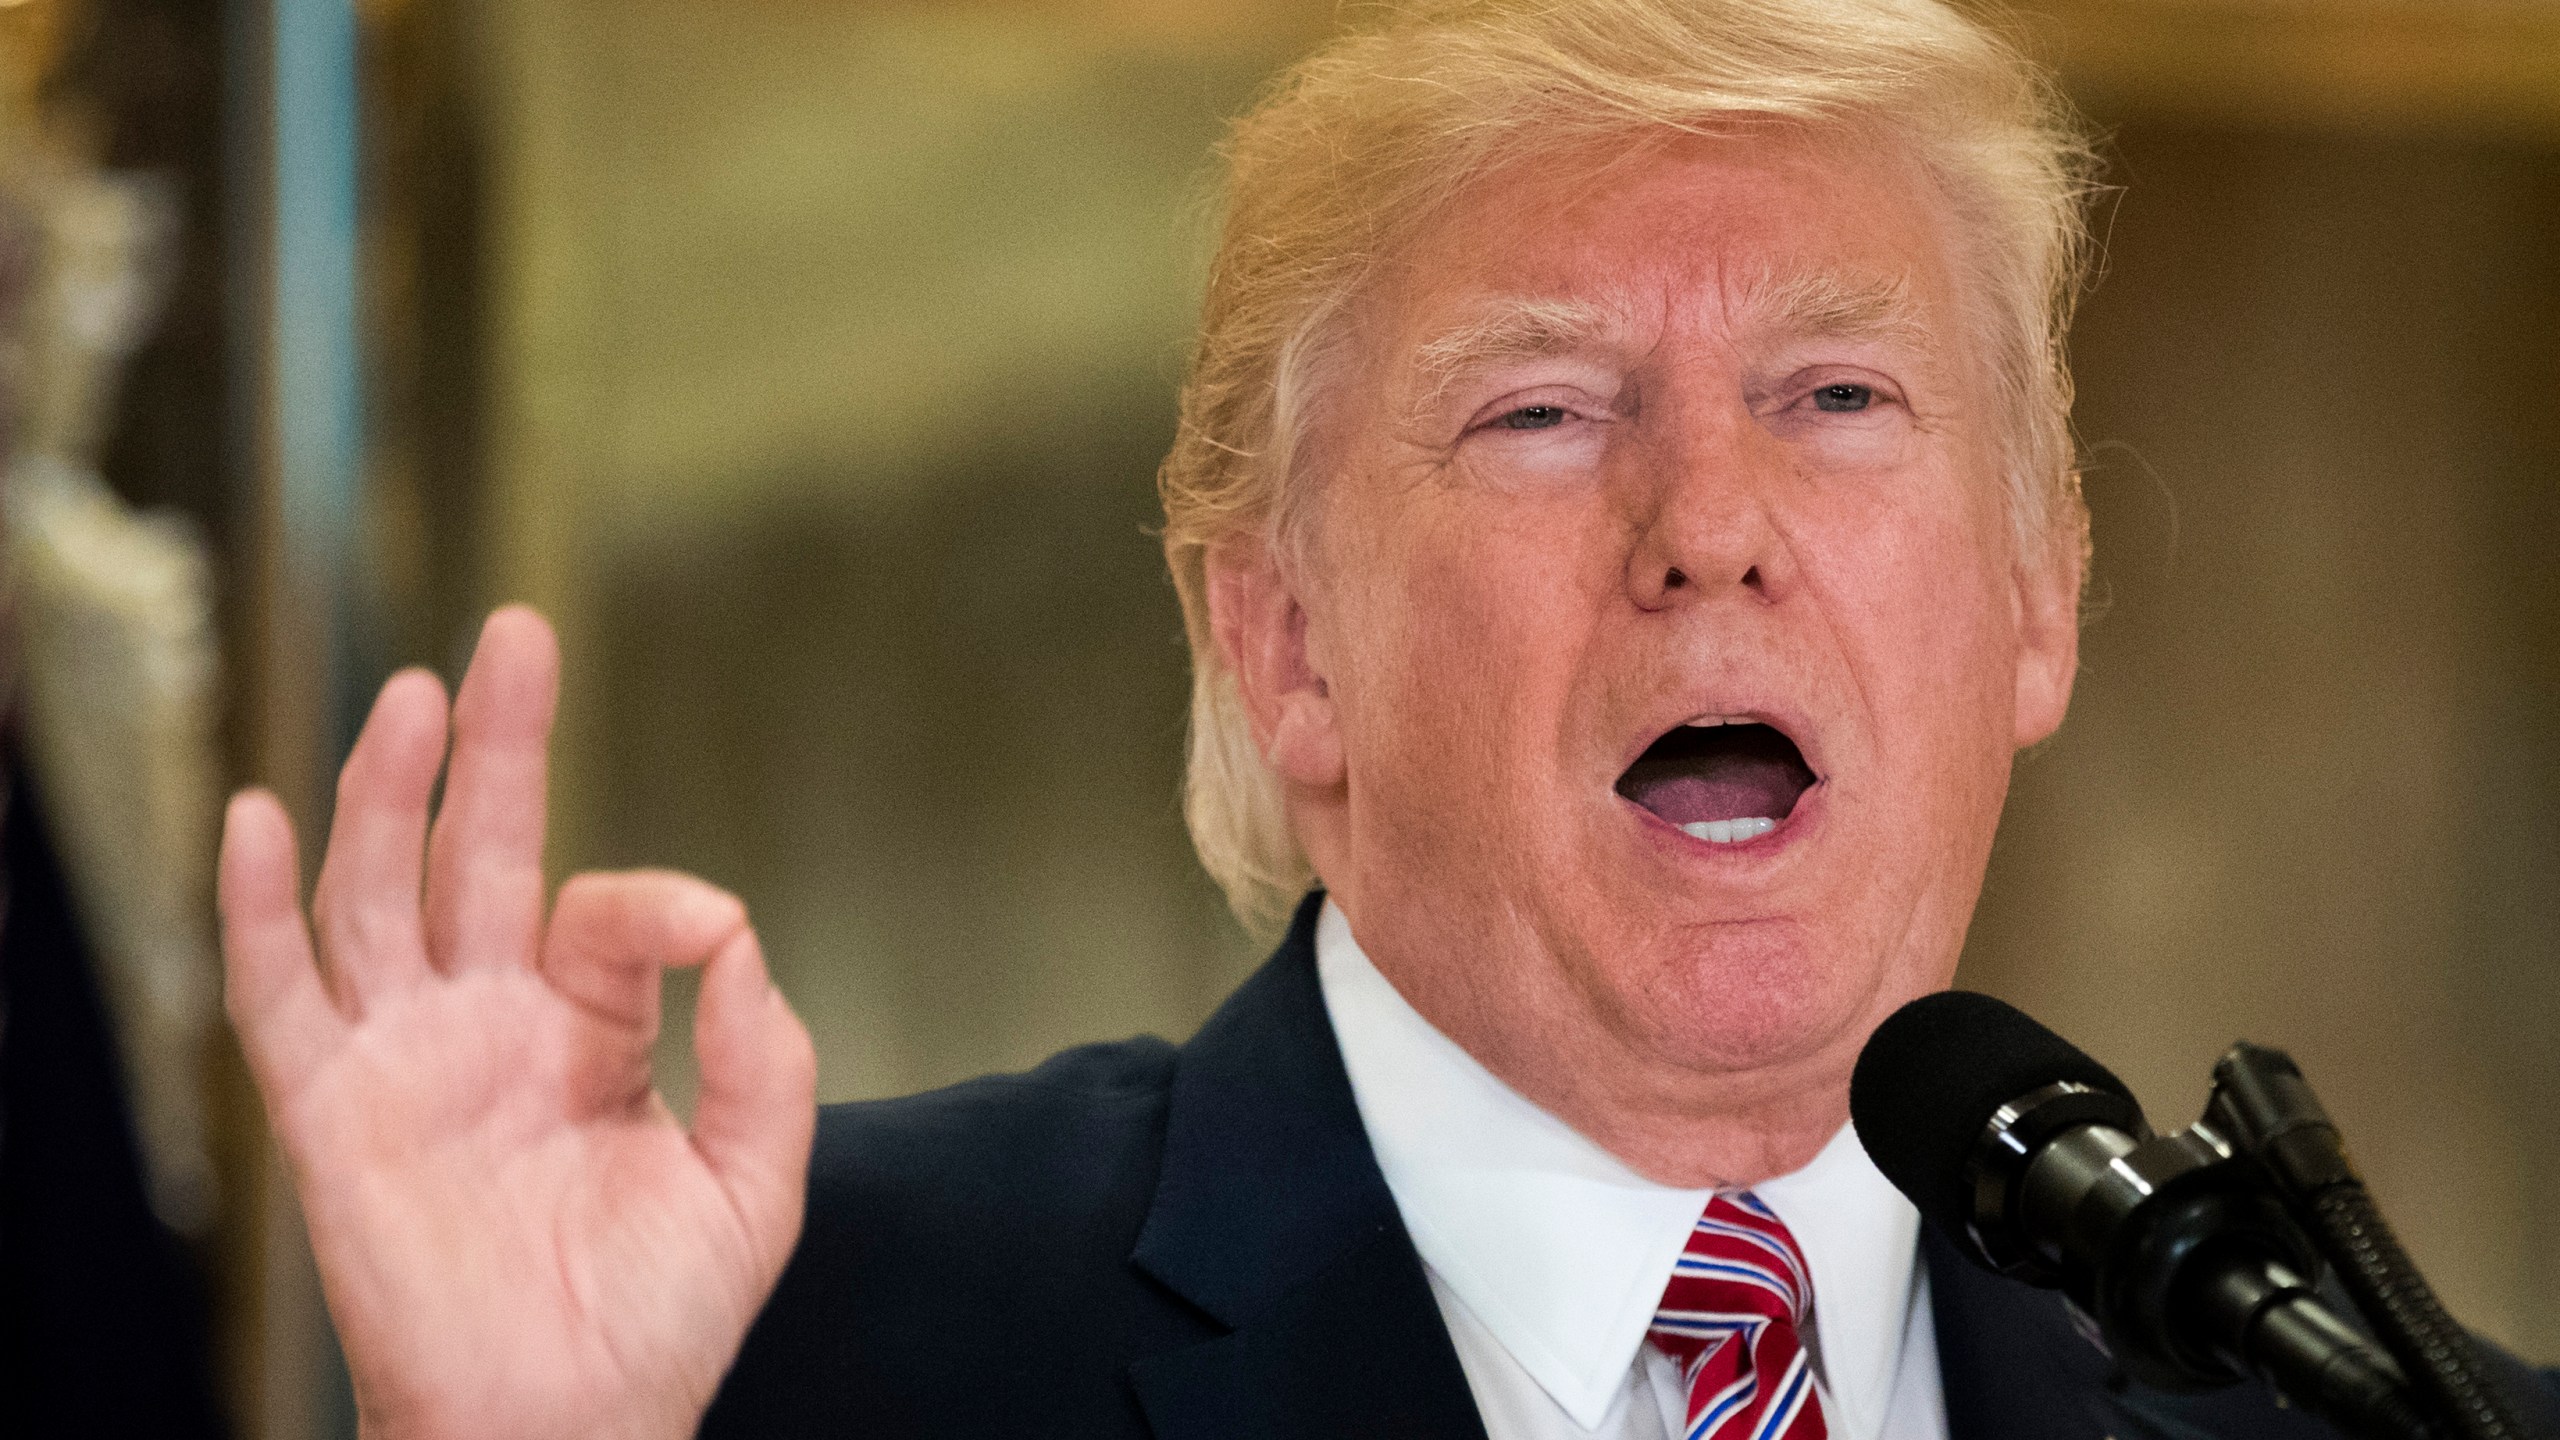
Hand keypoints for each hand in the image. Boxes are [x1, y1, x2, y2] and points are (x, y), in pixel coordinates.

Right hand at [220, 607, 817, 1439]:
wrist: (573, 1425)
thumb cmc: (656, 1320)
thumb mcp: (754, 1183)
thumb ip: (767, 1058)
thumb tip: (742, 935)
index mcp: (592, 1031)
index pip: (610, 914)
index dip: (659, 900)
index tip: (712, 929)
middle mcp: (493, 1024)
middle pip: (479, 853)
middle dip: (497, 746)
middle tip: (514, 635)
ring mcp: (408, 1059)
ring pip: (378, 895)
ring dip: (387, 794)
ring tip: (414, 694)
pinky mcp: (334, 1112)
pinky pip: (279, 998)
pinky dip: (257, 908)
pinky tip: (256, 815)